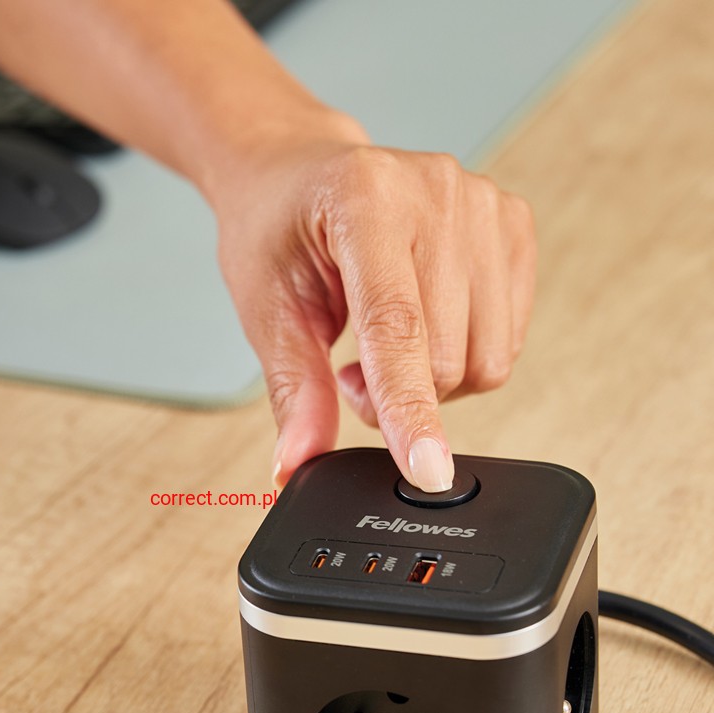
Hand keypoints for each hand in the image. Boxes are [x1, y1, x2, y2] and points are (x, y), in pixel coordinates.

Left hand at [212, 126, 536, 490]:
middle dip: (400, 395)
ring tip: (386, 342)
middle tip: (351, 369)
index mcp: (366, 201)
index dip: (411, 408)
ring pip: (489, 357)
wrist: (299, 174)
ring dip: (434, 378)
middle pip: (449, 357)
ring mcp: (483, 203)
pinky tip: (425, 326)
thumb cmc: (277, 233)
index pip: (399, 327)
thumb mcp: (269, 311)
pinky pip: (509, 337)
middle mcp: (436, 192)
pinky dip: (464, 353)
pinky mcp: (512, 225)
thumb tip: (297, 463)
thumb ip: (294, 391)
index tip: (427, 470)